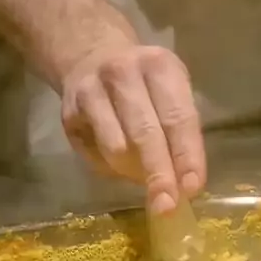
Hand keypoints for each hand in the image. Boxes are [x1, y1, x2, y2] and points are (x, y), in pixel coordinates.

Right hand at [61, 43, 205, 214]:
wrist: (90, 55)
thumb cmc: (145, 82)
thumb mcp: (171, 89)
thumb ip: (181, 129)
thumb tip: (184, 184)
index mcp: (159, 66)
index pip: (177, 116)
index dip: (186, 154)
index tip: (192, 188)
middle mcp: (123, 73)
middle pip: (144, 132)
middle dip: (158, 173)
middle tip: (166, 206)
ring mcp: (92, 91)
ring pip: (115, 147)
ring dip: (132, 172)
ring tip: (144, 177)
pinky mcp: (69, 111)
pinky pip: (93, 153)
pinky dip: (110, 167)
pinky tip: (119, 162)